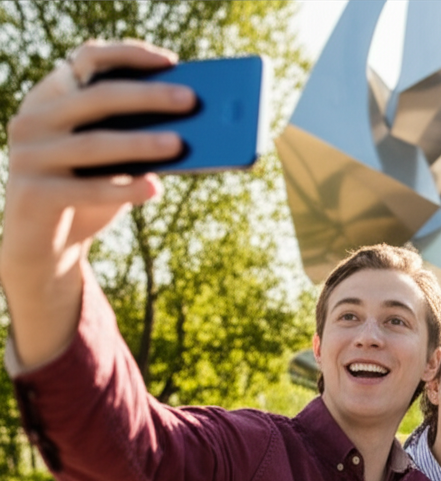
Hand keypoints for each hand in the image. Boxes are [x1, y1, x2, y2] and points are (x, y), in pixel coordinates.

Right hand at [1, 39, 194, 367]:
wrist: (46, 246)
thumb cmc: (90, 191)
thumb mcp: (114, 160)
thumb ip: (138, 138)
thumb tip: (192, 129)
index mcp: (52, 97)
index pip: (88, 58)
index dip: (129, 54)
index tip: (172, 61)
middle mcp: (32, 119)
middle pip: (96, 97)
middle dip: (148, 97)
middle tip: (191, 100)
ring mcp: (27, 156)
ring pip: (94, 144)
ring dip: (141, 143)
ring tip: (180, 144)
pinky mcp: (32, 194)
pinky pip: (86, 189)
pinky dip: (124, 188)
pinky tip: (155, 188)